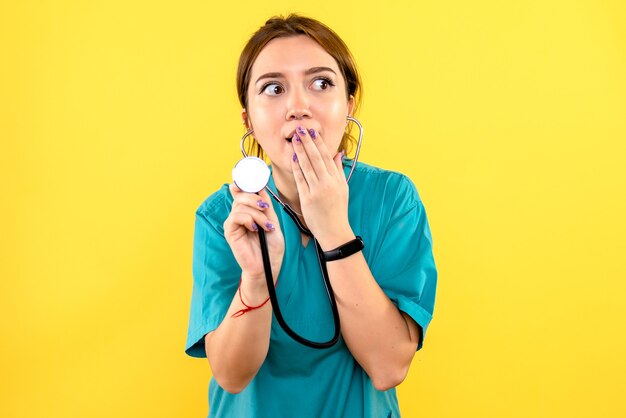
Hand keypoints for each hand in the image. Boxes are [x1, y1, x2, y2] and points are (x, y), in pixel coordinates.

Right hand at [223, 184, 284, 286]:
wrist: (268, 267)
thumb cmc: (271, 248)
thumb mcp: (273, 221)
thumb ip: (266, 205)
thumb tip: (261, 187)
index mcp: (249, 211)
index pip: (242, 191)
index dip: (245, 182)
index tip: (254, 179)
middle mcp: (239, 215)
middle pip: (240, 194)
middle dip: (255, 198)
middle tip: (266, 208)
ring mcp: (233, 223)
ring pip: (240, 205)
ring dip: (257, 214)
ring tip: (266, 227)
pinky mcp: (230, 232)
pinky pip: (236, 216)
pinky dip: (248, 220)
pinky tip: (255, 229)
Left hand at [290, 126, 354, 249]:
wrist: (334, 231)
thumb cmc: (338, 210)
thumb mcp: (343, 188)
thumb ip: (339, 170)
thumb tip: (338, 153)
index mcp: (337, 180)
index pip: (327, 157)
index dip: (319, 143)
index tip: (313, 132)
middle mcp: (328, 183)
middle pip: (316, 158)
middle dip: (308, 142)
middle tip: (301, 129)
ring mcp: (317, 190)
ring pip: (307, 166)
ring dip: (300, 151)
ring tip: (295, 139)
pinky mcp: (308, 198)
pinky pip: (301, 179)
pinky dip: (297, 167)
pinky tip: (293, 157)